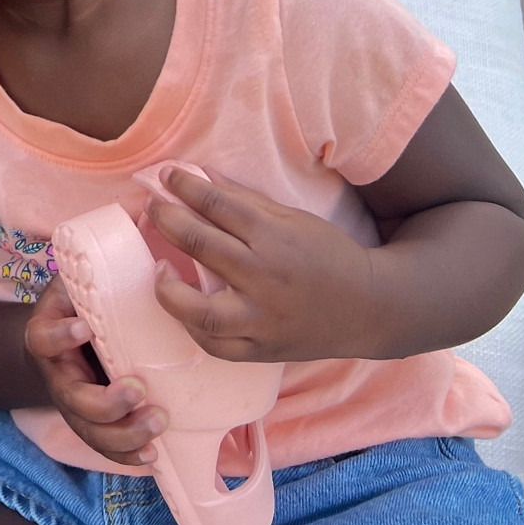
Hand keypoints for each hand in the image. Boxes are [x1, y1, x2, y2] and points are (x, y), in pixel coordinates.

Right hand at [23, 275, 166, 465]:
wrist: (63, 336)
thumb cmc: (78, 303)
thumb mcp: (77, 282)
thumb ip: (96, 268)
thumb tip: (138, 228)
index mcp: (47, 335)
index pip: (43, 338)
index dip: (60, 336)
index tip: (84, 326)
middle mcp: (57, 376)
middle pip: (71, 399)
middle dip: (106, 402)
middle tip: (139, 388)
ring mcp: (73, 405)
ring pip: (90, 432)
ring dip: (124, 434)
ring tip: (158, 420)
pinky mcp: (93, 424)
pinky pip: (105, 448)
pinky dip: (127, 455)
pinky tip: (153, 454)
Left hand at [146, 166, 377, 361]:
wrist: (370, 308)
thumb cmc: (328, 255)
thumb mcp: (291, 219)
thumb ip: (243, 200)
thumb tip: (198, 178)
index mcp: (274, 237)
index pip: (217, 205)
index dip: (184, 186)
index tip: (166, 174)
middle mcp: (265, 277)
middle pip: (202, 245)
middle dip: (168, 219)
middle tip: (153, 206)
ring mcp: (262, 319)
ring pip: (201, 311)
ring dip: (169, 288)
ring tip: (159, 268)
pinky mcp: (263, 349)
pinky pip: (217, 346)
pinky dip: (193, 328)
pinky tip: (182, 306)